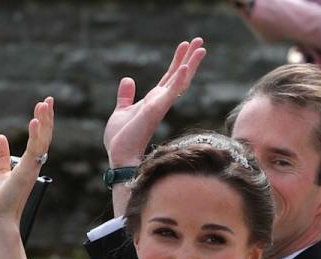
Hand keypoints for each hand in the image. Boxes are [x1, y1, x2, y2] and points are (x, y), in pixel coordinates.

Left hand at [0, 97, 54, 226]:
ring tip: (44, 104)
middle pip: (44, 137)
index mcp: (30, 164)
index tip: (43, 106)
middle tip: (48, 99)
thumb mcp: (0, 172)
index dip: (42, 122)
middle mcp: (34, 165)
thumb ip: (2, 156)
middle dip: (47, 117)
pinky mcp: (26, 172)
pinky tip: (34, 121)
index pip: (39, 139)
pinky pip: (33, 150)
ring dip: (44, 121)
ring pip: (42, 140)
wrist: (0, 218)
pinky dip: (35, 135)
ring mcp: (31, 168)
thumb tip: (0, 137)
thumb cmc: (1, 201)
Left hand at [103, 38, 206, 166]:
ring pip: (180, 81)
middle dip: (189, 57)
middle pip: (179, 75)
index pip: (170, 77)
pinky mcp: (155, 110)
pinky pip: (170, 93)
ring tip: (200, 47)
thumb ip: (126, 96)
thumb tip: (128, 79)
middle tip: (200, 40)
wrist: (120, 155)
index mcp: (153, 100)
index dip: (178, 60)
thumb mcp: (121, 110)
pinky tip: (184, 67)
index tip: (185, 45)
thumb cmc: (121, 138)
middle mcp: (160, 101)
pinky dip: (178, 80)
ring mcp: (160, 105)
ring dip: (190, 63)